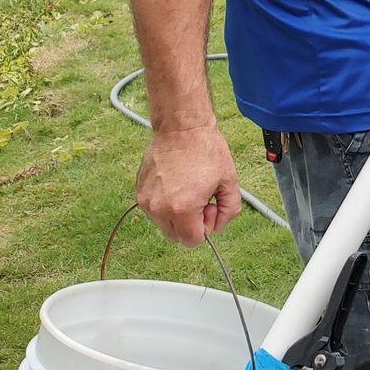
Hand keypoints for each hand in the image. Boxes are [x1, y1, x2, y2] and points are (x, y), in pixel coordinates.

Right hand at [135, 125, 241, 246]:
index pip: (192, 241)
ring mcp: (146, 201)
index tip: (210, 207)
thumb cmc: (206, 151)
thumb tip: (216, 227)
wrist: (181, 128)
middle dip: (191, 224)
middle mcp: (159, 208)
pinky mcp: (139, 192)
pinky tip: (176, 183)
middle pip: (176, 237)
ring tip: (188, 189)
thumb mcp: (230, 183)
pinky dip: (166, 204)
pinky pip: (155, 211)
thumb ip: (228, 211)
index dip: (206, 228)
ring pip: (165, 225)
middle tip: (201, 198)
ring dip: (178, 215)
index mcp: (182, 209)